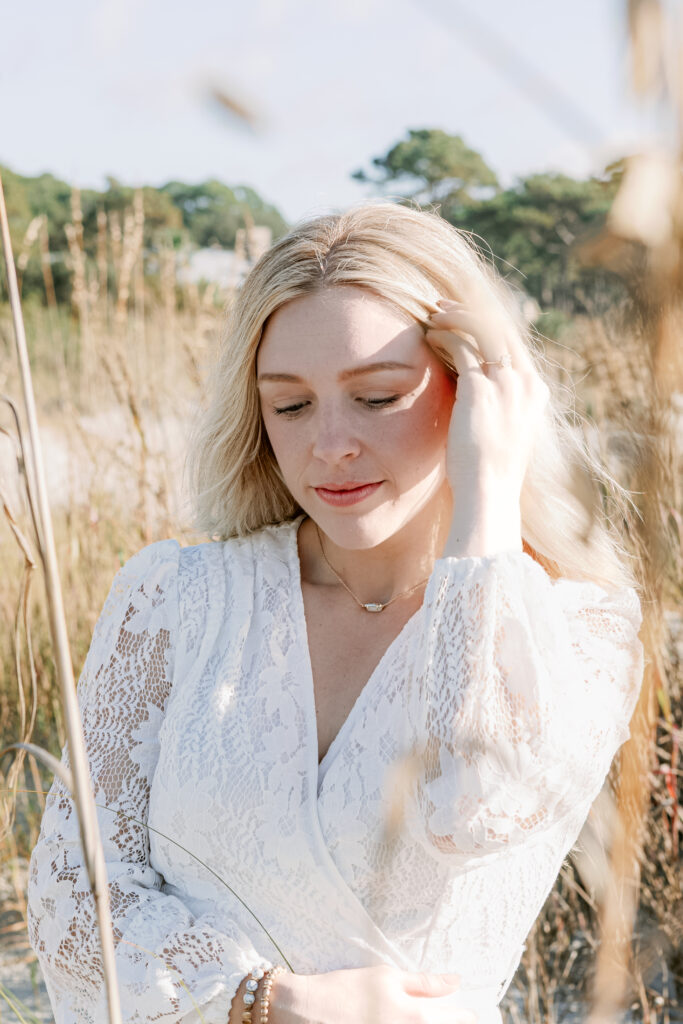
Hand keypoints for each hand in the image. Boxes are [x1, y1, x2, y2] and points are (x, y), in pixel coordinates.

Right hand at [269, 964, 477, 1023]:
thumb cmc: (348, 989)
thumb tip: (456, 981)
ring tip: (410, 1015)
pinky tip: (397, 1022)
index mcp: (418, 1018)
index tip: (465, 1009)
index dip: (466, 1014)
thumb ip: (425, 983)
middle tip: (440, 1012)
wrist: (308, 1012)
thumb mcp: (387, 977)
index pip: (461, 1021)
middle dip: (451, 1021)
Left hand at [425, 281, 549, 499]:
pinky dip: (445, 335)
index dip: (487, 325)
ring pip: (482, 329)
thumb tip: (472, 391)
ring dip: (455, 317)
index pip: (513, 343)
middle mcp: (526, 383)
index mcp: (535, 392)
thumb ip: (496, 407)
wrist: (489, 493)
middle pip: (501, 328)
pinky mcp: (481, 389)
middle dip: (470, 312)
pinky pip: (463, 346)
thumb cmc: (488, 473)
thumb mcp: (501, 433)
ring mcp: (507, 384)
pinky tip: (429, 334)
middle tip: (443, 306)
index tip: (464, 319)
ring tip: (432, 315)